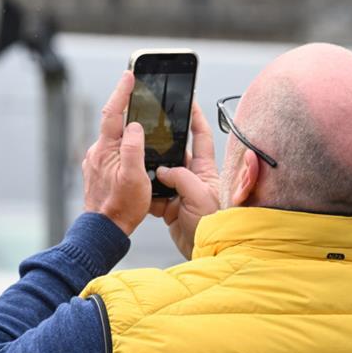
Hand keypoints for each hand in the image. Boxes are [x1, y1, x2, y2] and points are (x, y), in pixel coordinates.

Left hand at [82, 71, 151, 235]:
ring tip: (142, 124)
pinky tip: (134, 153)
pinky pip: (113, 151)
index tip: (130, 75)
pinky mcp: (99, 171)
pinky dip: (123, 145)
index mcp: (106, 149)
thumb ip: (133, 147)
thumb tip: (134, 125)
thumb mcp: (134, 176)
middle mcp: (97, 152)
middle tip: (138, 92)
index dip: (122, 92)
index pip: (114, 113)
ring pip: (114, 138)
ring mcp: (96, 162)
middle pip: (113, 122)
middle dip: (126, 107)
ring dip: (126, 129)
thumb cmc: (122, 207)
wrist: (104, 229)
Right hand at [150, 102, 219, 258]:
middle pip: (176, 153)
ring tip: (138, 163)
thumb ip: (181, 178)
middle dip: (163, 145)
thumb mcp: (200, 195)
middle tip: (148, 132)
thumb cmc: (214, 224)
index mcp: (206, 170)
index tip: (187, 101)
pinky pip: (154, 194)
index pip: (201, 136)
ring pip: (161, 173)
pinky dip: (146, 193)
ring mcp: (181, 192)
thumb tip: (163, 170)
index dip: (195, 118)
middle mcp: (194, 177)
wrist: (208, 251)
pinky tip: (138, 189)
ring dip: (151, 171)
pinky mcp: (171, 207)